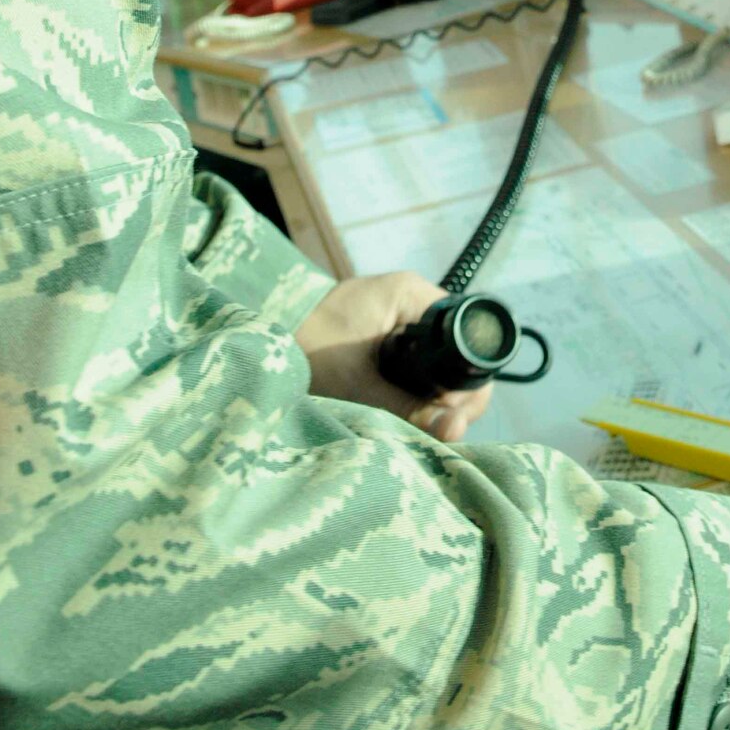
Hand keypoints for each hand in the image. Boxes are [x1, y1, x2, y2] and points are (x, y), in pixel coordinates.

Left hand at [293, 270, 492, 441]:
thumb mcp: (358, 383)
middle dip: (454, 398)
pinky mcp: (385, 329)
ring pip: (439, 361)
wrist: (261, 332)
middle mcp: (413, 298)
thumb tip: (454, 434)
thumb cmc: (304, 347)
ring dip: (435, 396)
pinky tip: (407, 411)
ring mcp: (399, 312)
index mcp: (412, 295)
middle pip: (457, 353)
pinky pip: (419, 359)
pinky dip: (418, 387)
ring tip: (422, 427)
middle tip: (440, 432)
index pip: (466, 340)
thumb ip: (407, 408)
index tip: (452, 421)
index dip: (468, 386)